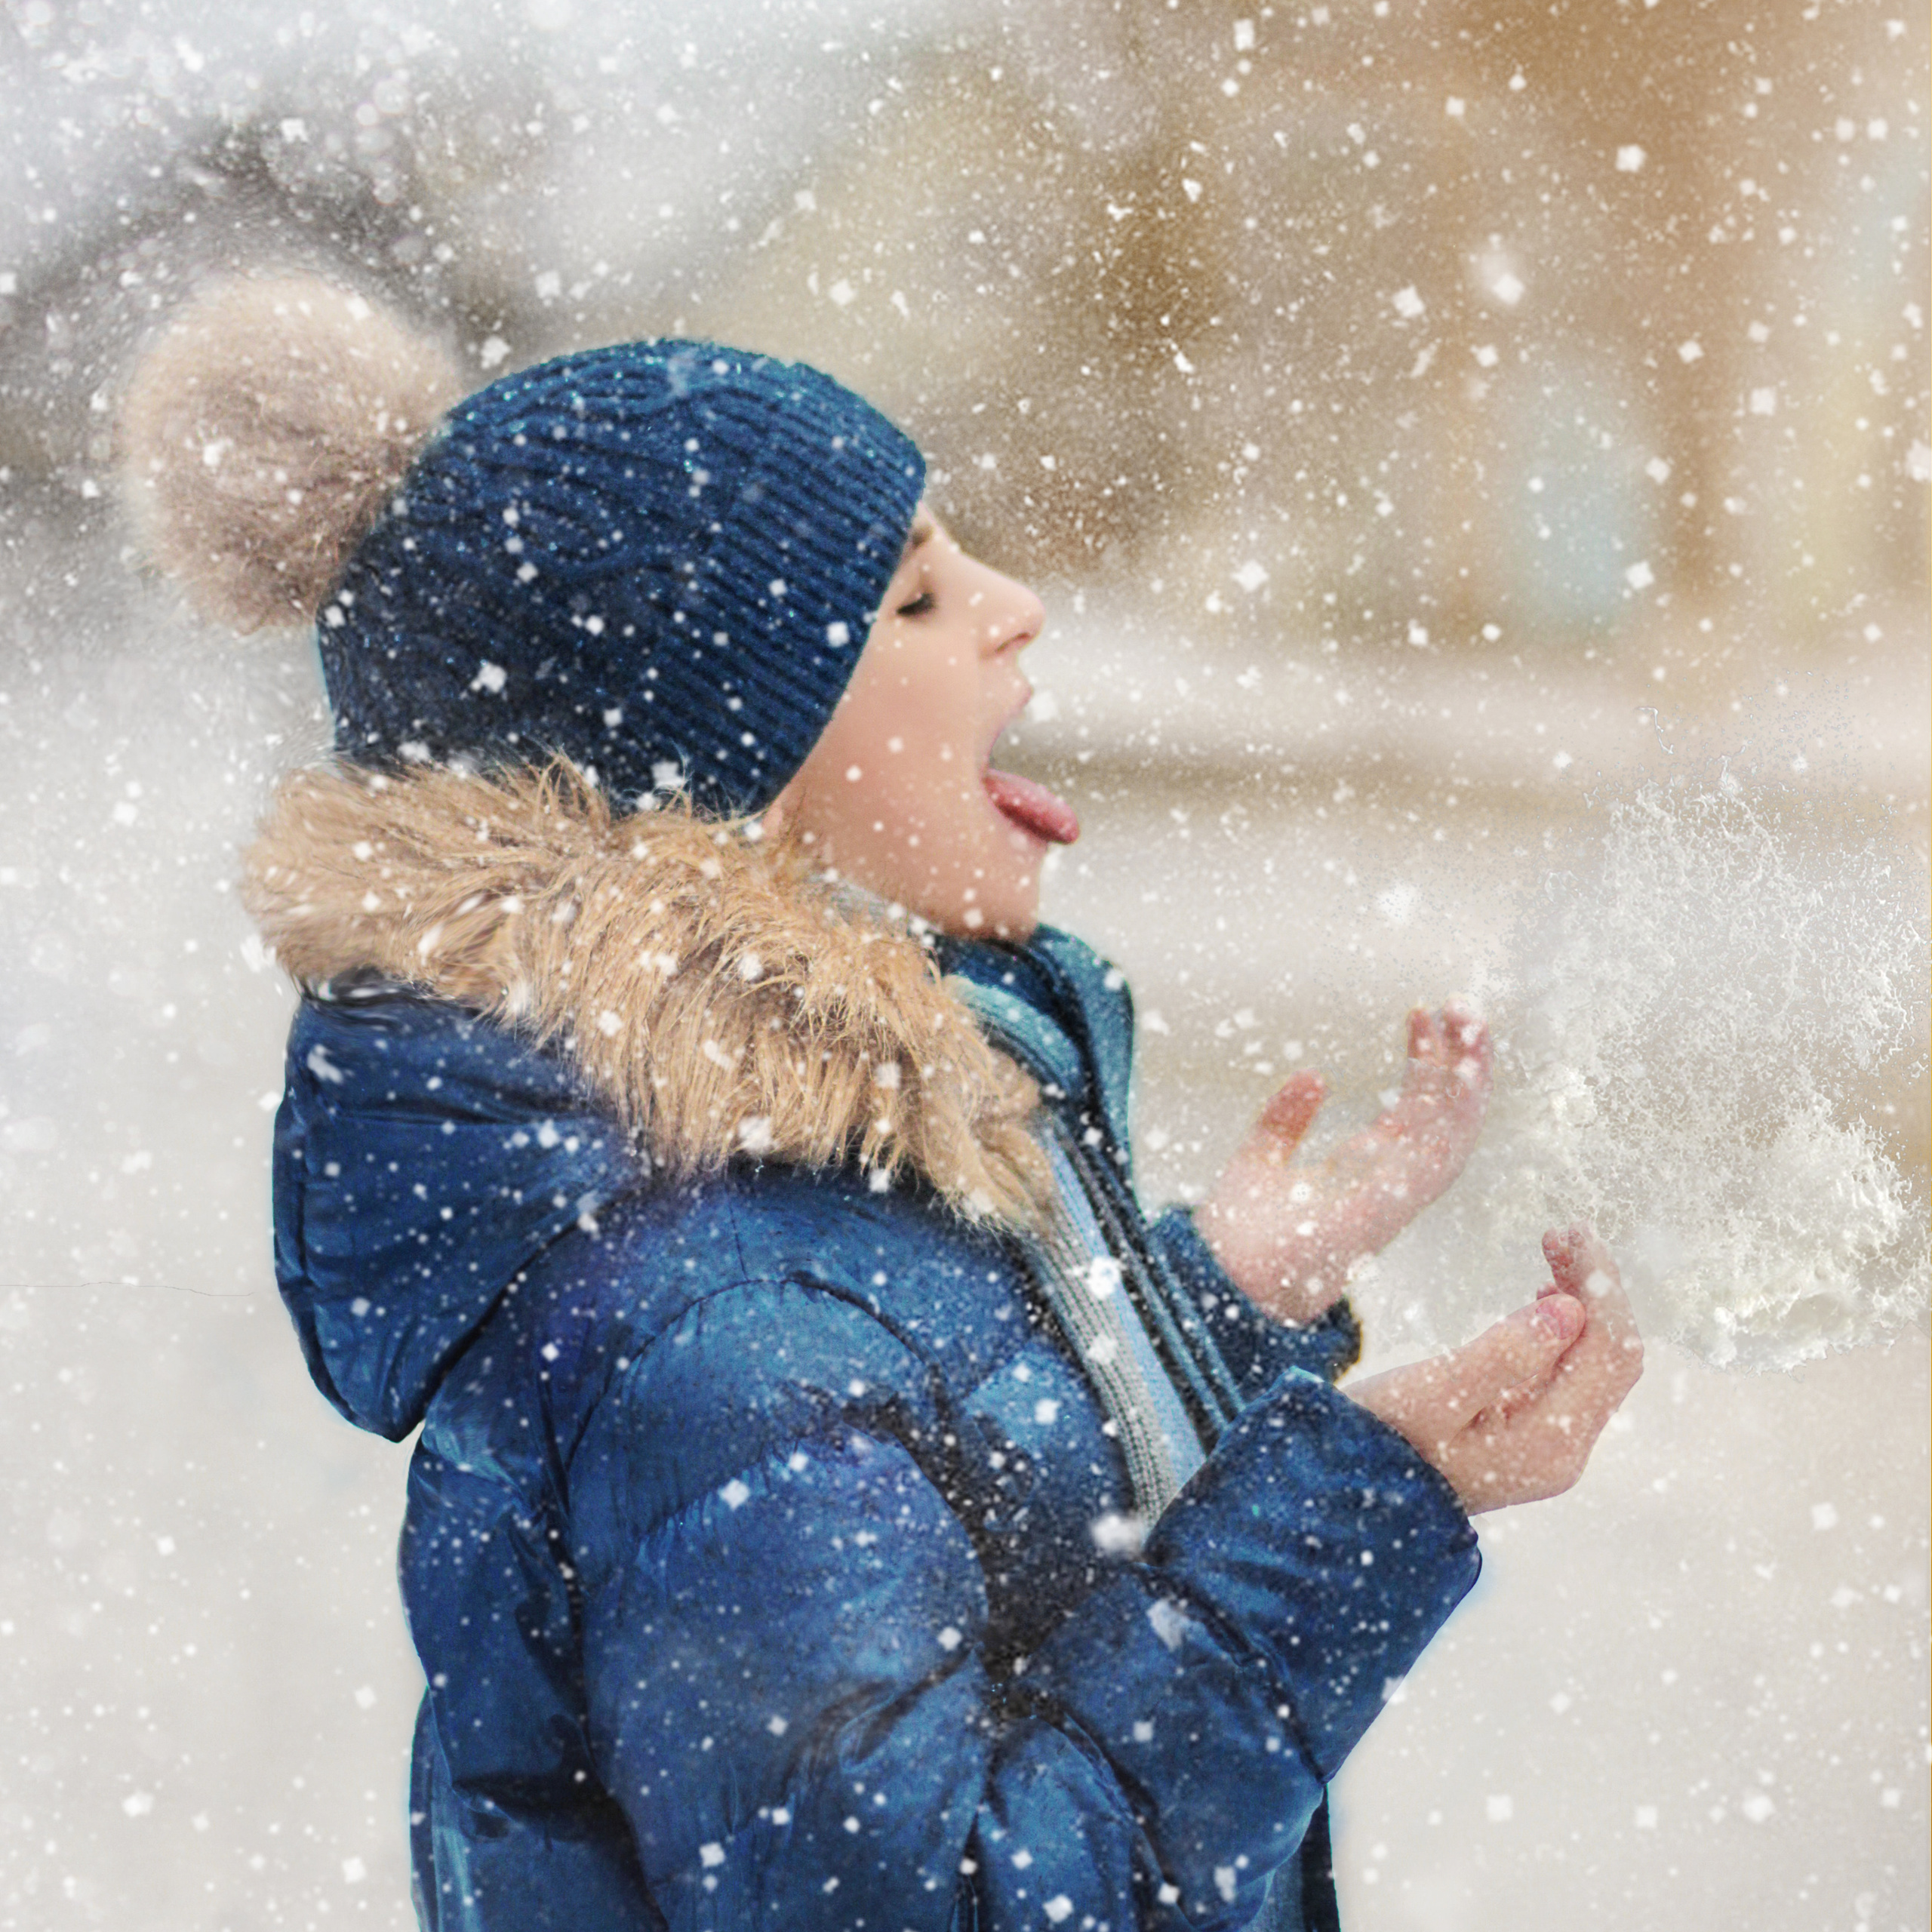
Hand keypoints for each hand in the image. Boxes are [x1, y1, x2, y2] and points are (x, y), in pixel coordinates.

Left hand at [1198, 1002, 1492, 1323]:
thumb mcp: (1260, 1160)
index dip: (1425, 1061)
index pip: (1413, 1109)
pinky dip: (1458, 1116)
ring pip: (1453, 1131)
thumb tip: (1315, 1073)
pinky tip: (1466, 1074)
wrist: (1220, 1284)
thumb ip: (1285, 1120)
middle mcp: (1387, 1182)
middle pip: (1443, 1113)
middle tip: (1463, 1003)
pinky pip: (1439, 1159)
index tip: (1419, 1011)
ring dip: (1470, 1077)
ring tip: (1473, 1021)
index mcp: (1363, 1171)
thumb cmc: (1239, 1240)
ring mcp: (1392, 1195)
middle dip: (1461, 1060)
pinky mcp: (1387, 1207)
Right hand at [1348, 1225, 1643, 1514]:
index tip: (1568, 1231)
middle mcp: (1564, 1450)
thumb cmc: (1379, 1440)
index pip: (1608, 1351)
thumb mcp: (1430, 1393)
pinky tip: (1543, 1296)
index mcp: (1550, 1443)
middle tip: (1561, 1230)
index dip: (1598, 1285)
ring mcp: (1550, 1447)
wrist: (1348, 1495)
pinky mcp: (1531, 1435)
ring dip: (1583, 1302)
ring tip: (1552, 1249)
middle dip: (1596, 1287)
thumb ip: (1501, 1354)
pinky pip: (1569, 1373)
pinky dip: (1565, 1327)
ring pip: (1594, 1362)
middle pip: (1611, 1356)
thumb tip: (1568, 1309)